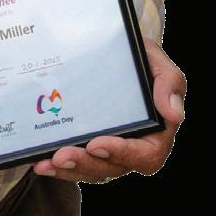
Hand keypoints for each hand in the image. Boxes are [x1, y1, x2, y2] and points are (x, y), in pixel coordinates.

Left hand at [32, 37, 184, 184]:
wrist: (111, 46)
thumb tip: (174, 113)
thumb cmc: (136, 56)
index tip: (97, 144)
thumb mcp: (154, 59)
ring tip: (47, 162)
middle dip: (87, 164)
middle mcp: (134, 144)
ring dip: (70, 169)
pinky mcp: (89, 143)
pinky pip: (78, 162)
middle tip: (62, 155)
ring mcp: (110, 146)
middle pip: (114, 166)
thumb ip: (169, 81)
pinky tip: (41, 162)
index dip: (122, 153)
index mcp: (156, 130)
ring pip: (93, 169)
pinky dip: (59, 165)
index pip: (146, 153)